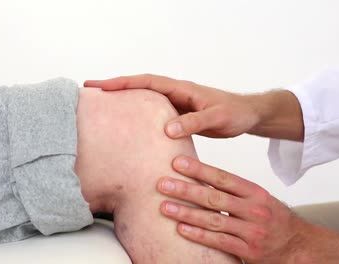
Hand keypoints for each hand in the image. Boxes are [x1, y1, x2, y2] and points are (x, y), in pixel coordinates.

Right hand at [84, 74, 260, 137]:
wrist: (247, 116)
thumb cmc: (235, 112)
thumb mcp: (217, 117)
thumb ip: (194, 123)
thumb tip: (167, 129)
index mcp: (181, 89)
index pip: (146, 82)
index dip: (122, 83)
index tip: (100, 86)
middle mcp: (175, 94)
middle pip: (139, 87)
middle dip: (115, 88)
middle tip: (91, 93)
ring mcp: (175, 105)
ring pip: (144, 101)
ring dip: (125, 102)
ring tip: (104, 109)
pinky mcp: (179, 117)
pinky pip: (153, 115)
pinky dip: (139, 117)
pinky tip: (131, 128)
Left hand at [157, 155, 338, 262]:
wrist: (299, 245)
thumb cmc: (273, 218)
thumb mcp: (258, 198)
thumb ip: (233, 191)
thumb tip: (200, 178)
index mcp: (255, 192)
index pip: (223, 177)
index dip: (199, 170)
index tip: (178, 162)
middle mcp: (253, 210)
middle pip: (214, 197)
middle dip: (185, 189)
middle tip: (163, 183)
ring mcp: (251, 231)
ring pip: (213, 220)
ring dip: (186, 213)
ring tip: (164, 206)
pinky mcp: (248, 250)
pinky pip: (219, 241)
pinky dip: (198, 235)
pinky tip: (182, 228)